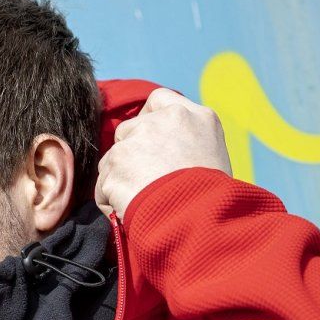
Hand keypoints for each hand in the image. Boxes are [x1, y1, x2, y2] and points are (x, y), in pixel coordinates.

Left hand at [95, 88, 231, 217]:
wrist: (201, 219)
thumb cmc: (215, 199)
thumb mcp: (214, 156)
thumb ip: (187, 141)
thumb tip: (165, 152)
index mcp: (193, 116)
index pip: (158, 101)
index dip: (147, 120)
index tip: (148, 142)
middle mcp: (162, 121)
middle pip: (128, 130)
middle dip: (130, 155)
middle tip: (146, 182)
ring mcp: (136, 141)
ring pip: (112, 159)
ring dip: (120, 180)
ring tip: (142, 202)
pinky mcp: (115, 164)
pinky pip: (103, 185)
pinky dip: (111, 201)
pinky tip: (130, 212)